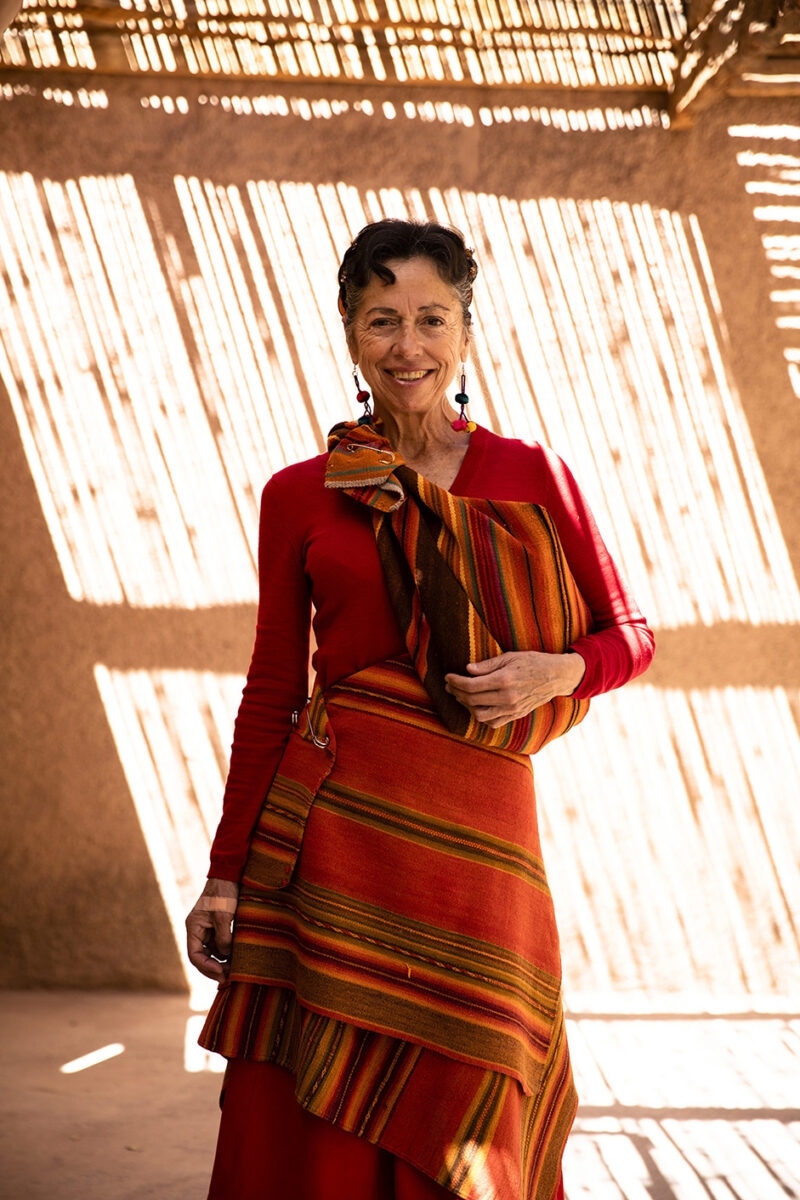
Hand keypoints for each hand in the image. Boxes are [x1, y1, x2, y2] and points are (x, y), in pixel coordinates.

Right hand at [186, 878, 238, 981]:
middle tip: (229, 978)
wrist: (230, 875)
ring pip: (212, 953)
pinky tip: (237, 959)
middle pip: (202, 957)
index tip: (221, 974)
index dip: (206, 967)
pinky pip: (219, 946)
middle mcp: (198, 931)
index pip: (194, 955)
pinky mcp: (217, 928)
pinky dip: (227, 954)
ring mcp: (207, 930)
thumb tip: (226, 956)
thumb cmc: (224, 893)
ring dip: (222, 963)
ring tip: (235, 970)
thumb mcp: (224, 915)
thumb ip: (223, 937)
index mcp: (193, 927)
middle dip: (214, 969)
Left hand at [444, 650, 585, 727]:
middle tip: (450, 685)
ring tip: (460, 696)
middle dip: (457, 692)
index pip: (471, 685)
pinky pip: (492, 722)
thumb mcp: (510, 657)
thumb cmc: (533, 662)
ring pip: (480, 715)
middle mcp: (507, 697)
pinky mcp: (516, 715)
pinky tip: (476, 706)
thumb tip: (467, 669)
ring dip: (466, 706)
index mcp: (505, 680)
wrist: (556, 676)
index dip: (455, 682)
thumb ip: (487, 665)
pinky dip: (481, 716)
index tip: (448, 677)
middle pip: (472, 700)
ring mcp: (512, 709)